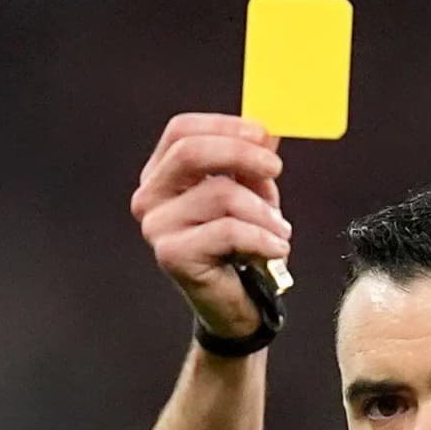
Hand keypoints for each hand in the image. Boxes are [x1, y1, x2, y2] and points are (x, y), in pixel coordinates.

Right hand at [130, 114, 291, 345]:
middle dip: (241, 154)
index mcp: (161, 174)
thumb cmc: (238, 244)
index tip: (263, 134)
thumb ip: (251, 163)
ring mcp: (156, 227)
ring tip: (281, 229)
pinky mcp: (172, 255)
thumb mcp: (248, 193)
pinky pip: (228, 231)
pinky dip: (262, 238)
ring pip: (219, 194)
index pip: (181, 131)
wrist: (233, 303)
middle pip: (189, 152)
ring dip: (263, 211)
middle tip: (276, 168)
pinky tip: (277, 248)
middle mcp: (149, 198)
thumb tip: (268, 132)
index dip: (224, 126)